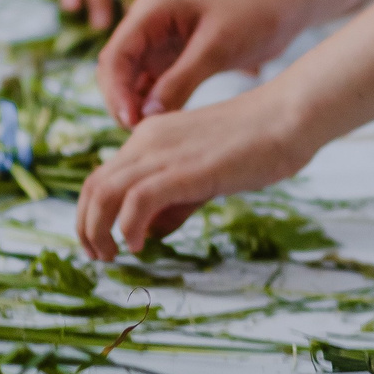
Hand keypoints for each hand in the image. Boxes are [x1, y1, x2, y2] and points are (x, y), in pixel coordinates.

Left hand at [74, 92, 309, 259]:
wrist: (288, 116)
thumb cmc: (256, 145)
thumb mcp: (204, 175)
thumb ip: (174, 202)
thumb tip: (148, 233)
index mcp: (149, 137)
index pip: (101, 177)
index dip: (90, 214)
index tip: (101, 243)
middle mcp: (147, 141)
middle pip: (92, 186)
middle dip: (86, 227)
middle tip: (99, 257)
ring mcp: (163, 153)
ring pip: (104, 192)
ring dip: (97, 230)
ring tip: (112, 256)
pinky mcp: (184, 169)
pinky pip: (137, 199)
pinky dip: (127, 226)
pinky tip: (138, 245)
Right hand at [95, 0, 301, 127]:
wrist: (280, 5)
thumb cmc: (252, 16)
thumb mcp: (216, 49)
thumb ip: (180, 80)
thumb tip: (146, 115)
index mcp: (151, 10)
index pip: (116, 55)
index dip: (116, 91)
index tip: (130, 122)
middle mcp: (147, 24)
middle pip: (116, 69)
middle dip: (120, 102)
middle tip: (137, 135)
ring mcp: (156, 41)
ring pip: (129, 80)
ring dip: (134, 106)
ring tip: (150, 136)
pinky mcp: (170, 58)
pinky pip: (150, 85)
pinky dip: (151, 105)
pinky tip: (163, 127)